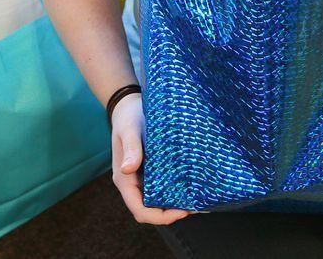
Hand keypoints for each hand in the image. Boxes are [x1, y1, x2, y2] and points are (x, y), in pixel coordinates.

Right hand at [111, 92, 188, 224]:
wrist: (128, 105)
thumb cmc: (128, 117)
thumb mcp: (129, 129)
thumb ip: (131, 148)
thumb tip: (128, 169)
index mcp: (124, 178)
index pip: (139, 209)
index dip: (160, 216)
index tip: (182, 212)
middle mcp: (132, 182)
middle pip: (149, 210)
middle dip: (171, 214)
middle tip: (196, 207)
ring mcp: (141, 178)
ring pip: (156, 202)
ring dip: (174, 206)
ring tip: (198, 200)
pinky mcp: (150, 171)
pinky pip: (161, 189)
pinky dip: (175, 193)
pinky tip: (192, 187)